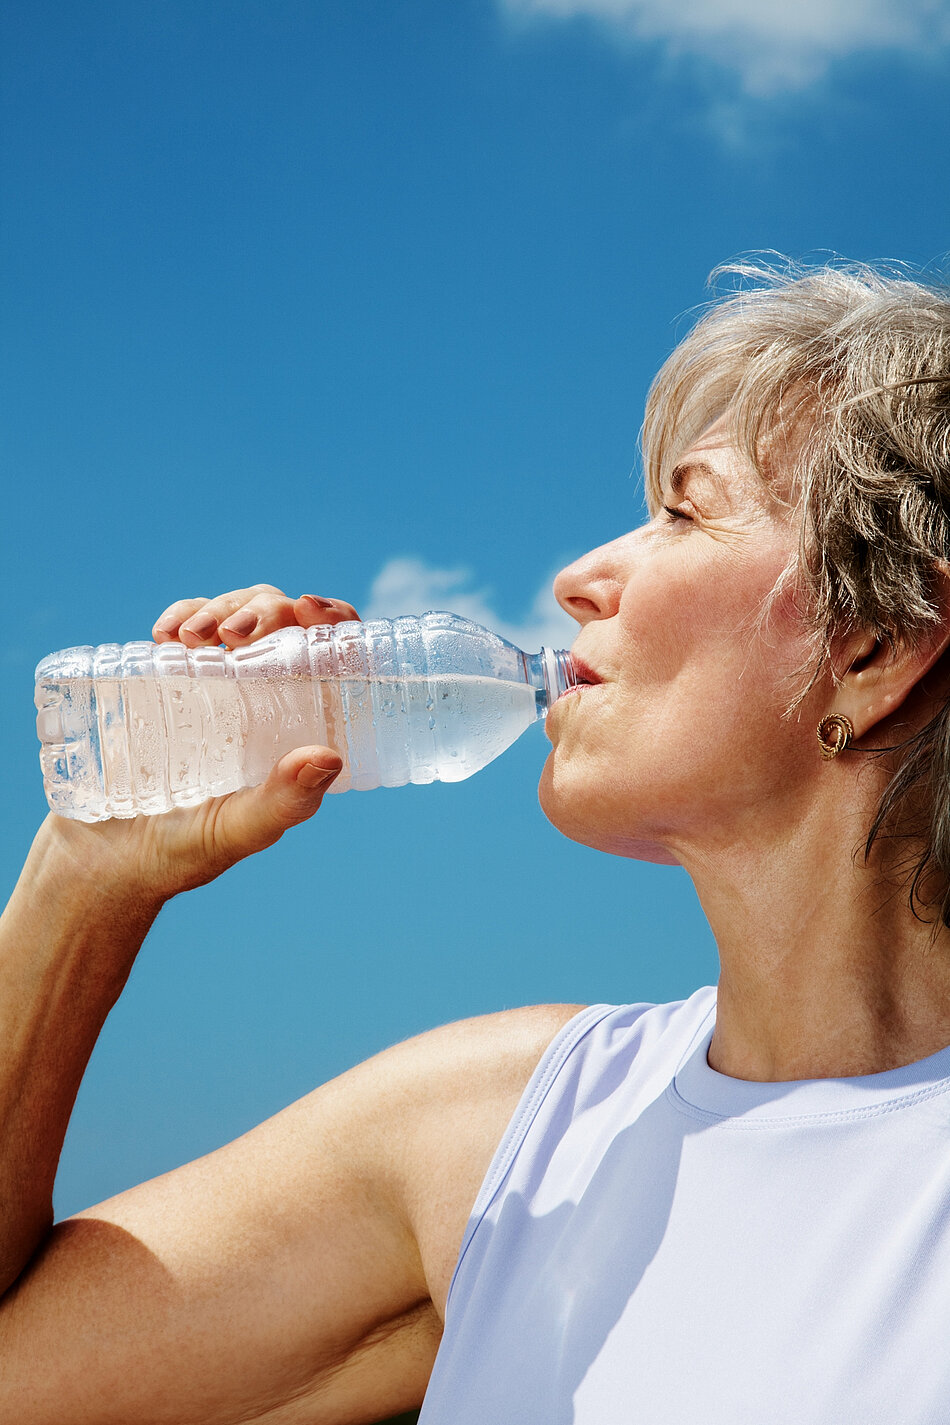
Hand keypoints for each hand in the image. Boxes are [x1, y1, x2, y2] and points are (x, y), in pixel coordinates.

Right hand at [38, 583, 361, 903]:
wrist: (102, 858)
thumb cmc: (183, 852)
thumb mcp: (240, 830)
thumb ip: (284, 802)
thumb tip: (331, 755)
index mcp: (300, 729)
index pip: (336, 661)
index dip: (336, 623)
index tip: (312, 610)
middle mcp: (267, 699)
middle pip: (286, 625)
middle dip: (268, 611)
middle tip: (236, 634)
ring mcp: (218, 683)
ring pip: (240, 614)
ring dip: (224, 608)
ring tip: (194, 639)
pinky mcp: (170, 677)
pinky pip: (188, 624)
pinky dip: (183, 614)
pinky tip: (166, 634)